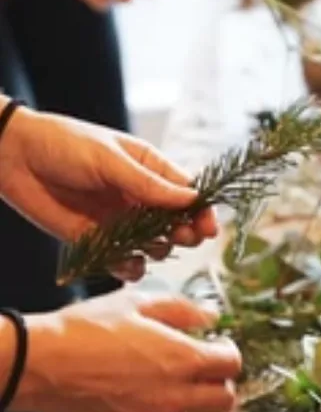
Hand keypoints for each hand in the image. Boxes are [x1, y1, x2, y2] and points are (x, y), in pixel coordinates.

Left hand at [0, 104, 217, 279]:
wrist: (12, 157)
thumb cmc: (63, 144)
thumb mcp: (110, 159)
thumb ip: (149, 184)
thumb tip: (192, 200)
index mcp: (150, 170)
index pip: (188, 194)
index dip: (202, 211)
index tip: (208, 228)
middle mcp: (140, 198)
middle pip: (178, 224)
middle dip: (184, 234)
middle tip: (179, 237)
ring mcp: (121, 221)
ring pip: (156, 247)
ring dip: (157, 251)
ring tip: (148, 247)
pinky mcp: (99, 241)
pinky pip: (126, 262)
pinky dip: (130, 267)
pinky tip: (125, 263)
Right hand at [9, 291, 240, 411]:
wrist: (42, 365)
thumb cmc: (88, 329)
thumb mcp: (138, 304)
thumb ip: (182, 310)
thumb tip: (212, 315)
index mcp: (184, 359)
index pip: (233, 364)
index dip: (228, 353)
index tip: (218, 346)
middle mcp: (177, 396)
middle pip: (225, 401)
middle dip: (220, 385)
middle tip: (204, 373)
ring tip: (184, 399)